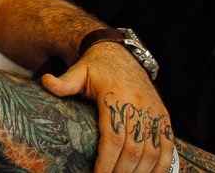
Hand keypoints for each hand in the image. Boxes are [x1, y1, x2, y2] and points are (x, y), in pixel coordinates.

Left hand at [42, 42, 175, 172]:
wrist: (120, 53)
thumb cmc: (96, 67)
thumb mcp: (79, 72)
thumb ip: (65, 82)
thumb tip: (46, 82)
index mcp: (116, 97)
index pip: (113, 137)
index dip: (106, 161)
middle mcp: (139, 106)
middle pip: (133, 149)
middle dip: (121, 172)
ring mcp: (154, 112)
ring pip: (152, 151)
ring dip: (140, 172)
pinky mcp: (163, 117)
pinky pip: (168, 145)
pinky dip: (163, 165)